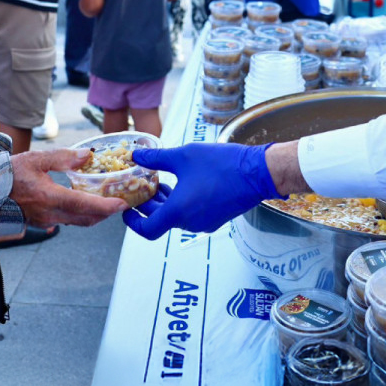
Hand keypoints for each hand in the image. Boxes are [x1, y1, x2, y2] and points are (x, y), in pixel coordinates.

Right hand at [9, 148, 127, 227]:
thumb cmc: (8, 174)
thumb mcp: (36, 159)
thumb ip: (63, 157)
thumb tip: (88, 155)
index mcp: (48, 197)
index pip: (83, 205)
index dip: (105, 206)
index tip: (122, 204)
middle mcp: (49, 214)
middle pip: (85, 218)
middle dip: (106, 212)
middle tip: (120, 201)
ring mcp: (45, 221)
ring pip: (77, 222)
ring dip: (94, 214)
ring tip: (107, 201)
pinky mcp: (41, 222)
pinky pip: (67, 221)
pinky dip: (81, 214)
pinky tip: (86, 202)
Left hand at [124, 143, 281, 238]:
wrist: (258, 173)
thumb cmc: (222, 164)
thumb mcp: (184, 156)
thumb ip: (157, 158)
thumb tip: (137, 154)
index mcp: (178, 212)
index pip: (147, 230)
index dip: (132, 222)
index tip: (127, 209)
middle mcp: (190, 223)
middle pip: (160, 221)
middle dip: (148, 205)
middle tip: (142, 187)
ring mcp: (204, 222)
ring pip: (176, 217)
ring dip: (165, 203)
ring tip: (161, 181)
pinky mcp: (216, 218)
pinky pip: (190, 215)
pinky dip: (180, 203)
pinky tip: (182, 183)